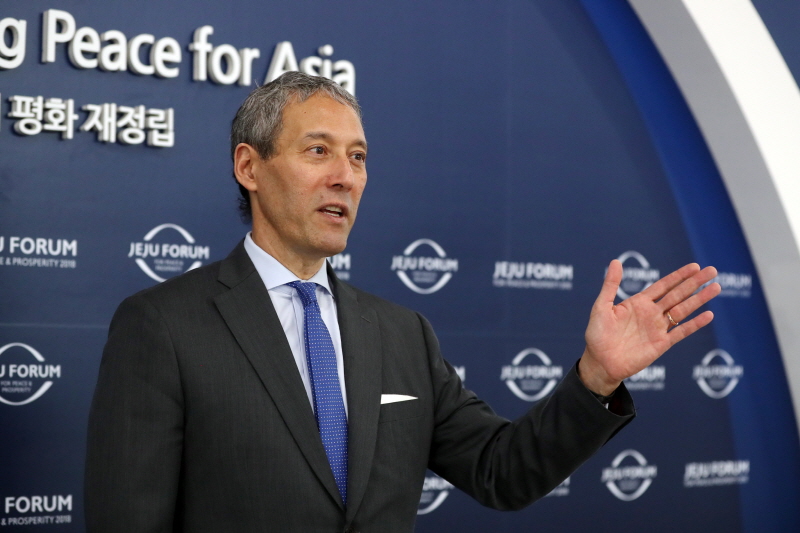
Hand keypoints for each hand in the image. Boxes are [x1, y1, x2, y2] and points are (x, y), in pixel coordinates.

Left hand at [578, 260, 720, 395]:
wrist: (600, 362)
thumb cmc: (597, 335)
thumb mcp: (601, 307)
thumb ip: (611, 285)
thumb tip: (616, 261)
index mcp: (638, 303)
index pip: (663, 285)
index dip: (679, 276)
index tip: (694, 266)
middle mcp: (651, 313)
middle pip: (678, 294)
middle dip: (695, 282)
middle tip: (712, 270)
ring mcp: (658, 328)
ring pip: (683, 310)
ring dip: (699, 299)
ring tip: (716, 287)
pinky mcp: (662, 344)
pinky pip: (681, 332)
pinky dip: (694, 324)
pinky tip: (708, 315)